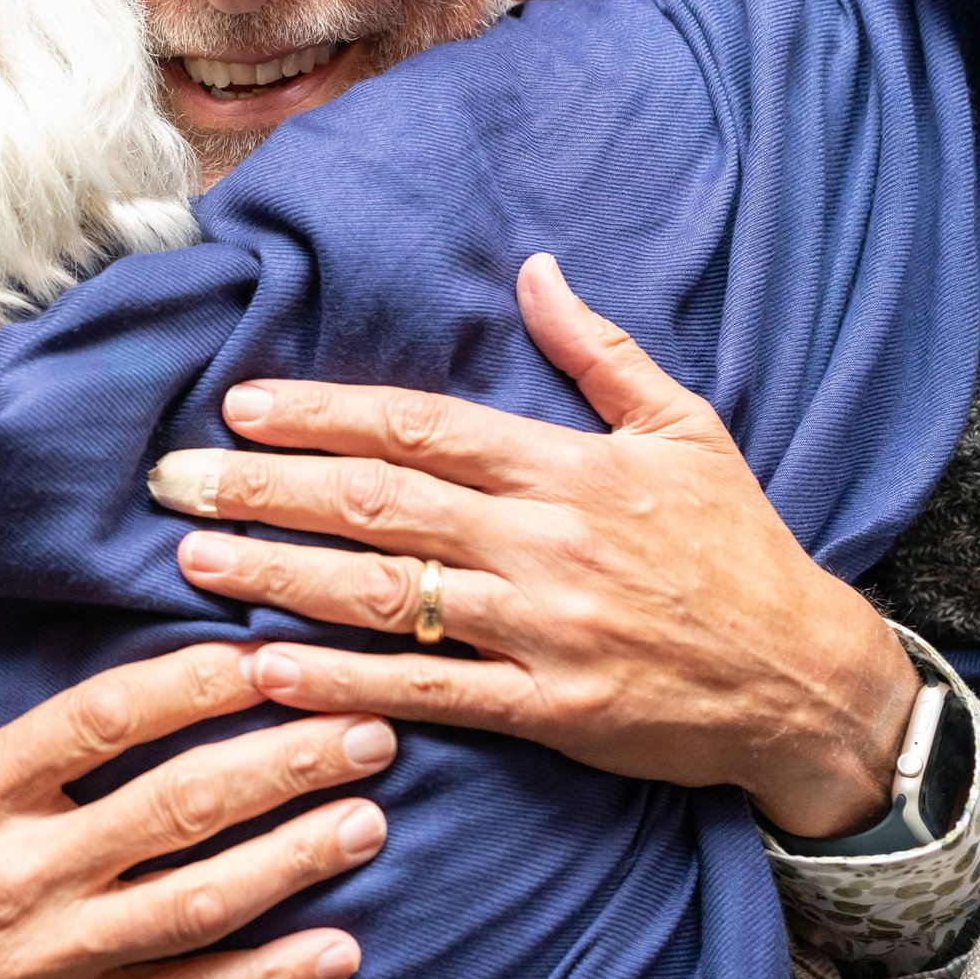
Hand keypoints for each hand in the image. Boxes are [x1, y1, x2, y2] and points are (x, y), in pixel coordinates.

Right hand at [0, 554, 392, 978]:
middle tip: (365, 725)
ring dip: (293, 860)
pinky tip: (338, 951)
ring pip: (196, 904)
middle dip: (282, 762)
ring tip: (371, 818)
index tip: (262, 653)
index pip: (99, 722)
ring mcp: (48, 960)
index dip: (191, 684)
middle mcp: (19, 874)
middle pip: (176, 805)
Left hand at [148, 252, 918, 838]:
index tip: (239, 405)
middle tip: (171, 481)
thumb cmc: (738, 547)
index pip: (420, 428)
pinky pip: (429, 691)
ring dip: (280, 576)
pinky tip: (271, 671)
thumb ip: (598, 351)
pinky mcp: (548, 709)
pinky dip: (345, 681)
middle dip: (265, 489)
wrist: (807, 679)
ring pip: (388, 596)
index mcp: (567, 467)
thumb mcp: (685, 428)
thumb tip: (533, 269)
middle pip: (380, 504)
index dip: (322, 413)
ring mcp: (543, 628)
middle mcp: (544, 541)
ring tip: (193, 560)